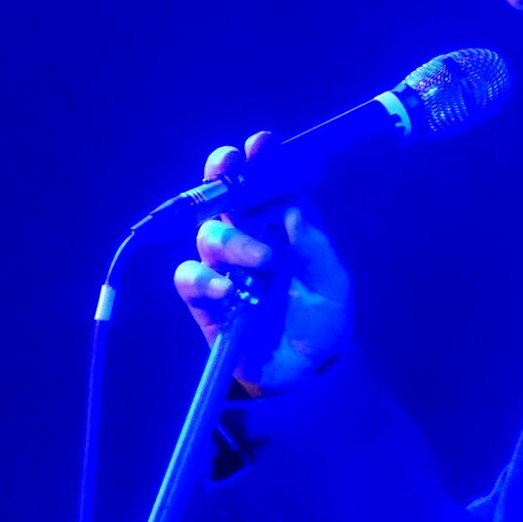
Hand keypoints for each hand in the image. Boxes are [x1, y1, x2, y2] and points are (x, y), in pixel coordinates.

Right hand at [172, 132, 352, 392]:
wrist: (306, 376)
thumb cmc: (322, 322)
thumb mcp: (333, 285)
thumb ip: (315, 247)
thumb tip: (293, 208)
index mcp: (283, 225)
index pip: (267, 183)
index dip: (261, 159)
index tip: (262, 145)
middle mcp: (250, 238)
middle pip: (225, 193)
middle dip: (223, 173)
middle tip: (230, 165)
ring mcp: (224, 267)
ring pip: (209, 232)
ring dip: (233, 239)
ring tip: (264, 264)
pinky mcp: (203, 299)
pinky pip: (189, 276)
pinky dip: (204, 278)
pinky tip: (228, 292)